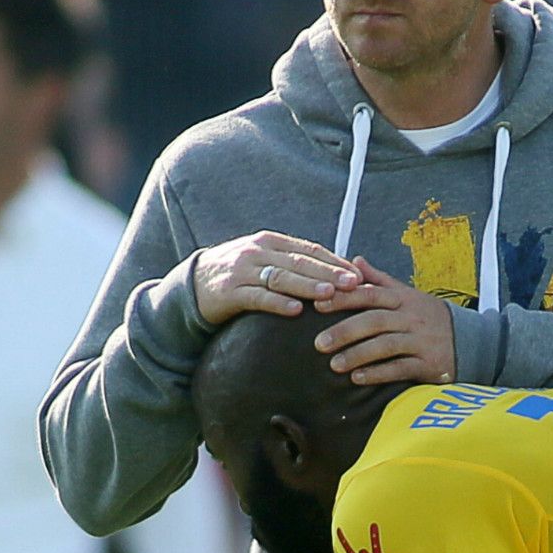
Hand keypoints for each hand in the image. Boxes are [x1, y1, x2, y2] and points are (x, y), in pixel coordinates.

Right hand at [188, 232, 359, 326]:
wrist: (192, 284)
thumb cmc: (239, 274)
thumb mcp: (265, 261)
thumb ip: (294, 263)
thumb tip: (337, 272)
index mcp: (271, 242)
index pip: (310, 250)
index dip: (336, 262)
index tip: (360, 274)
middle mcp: (258, 252)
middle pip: (300, 262)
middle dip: (330, 273)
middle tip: (355, 283)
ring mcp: (242, 270)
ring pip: (281, 277)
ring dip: (307, 285)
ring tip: (331, 294)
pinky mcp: (229, 292)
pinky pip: (257, 297)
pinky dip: (277, 303)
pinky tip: (295, 310)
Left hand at [313, 256, 456, 384]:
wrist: (473, 341)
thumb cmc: (430, 317)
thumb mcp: (408, 294)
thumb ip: (379, 280)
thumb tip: (354, 260)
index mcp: (403, 299)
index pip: (370, 294)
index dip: (343, 298)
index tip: (318, 304)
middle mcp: (411, 317)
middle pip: (374, 320)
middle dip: (345, 331)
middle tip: (318, 343)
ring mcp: (421, 340)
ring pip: (386, 345)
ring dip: (358, 355)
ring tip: (334, 365)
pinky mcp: (429, 363)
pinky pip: (401, 368)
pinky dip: (378, 373)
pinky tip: (358, 378)